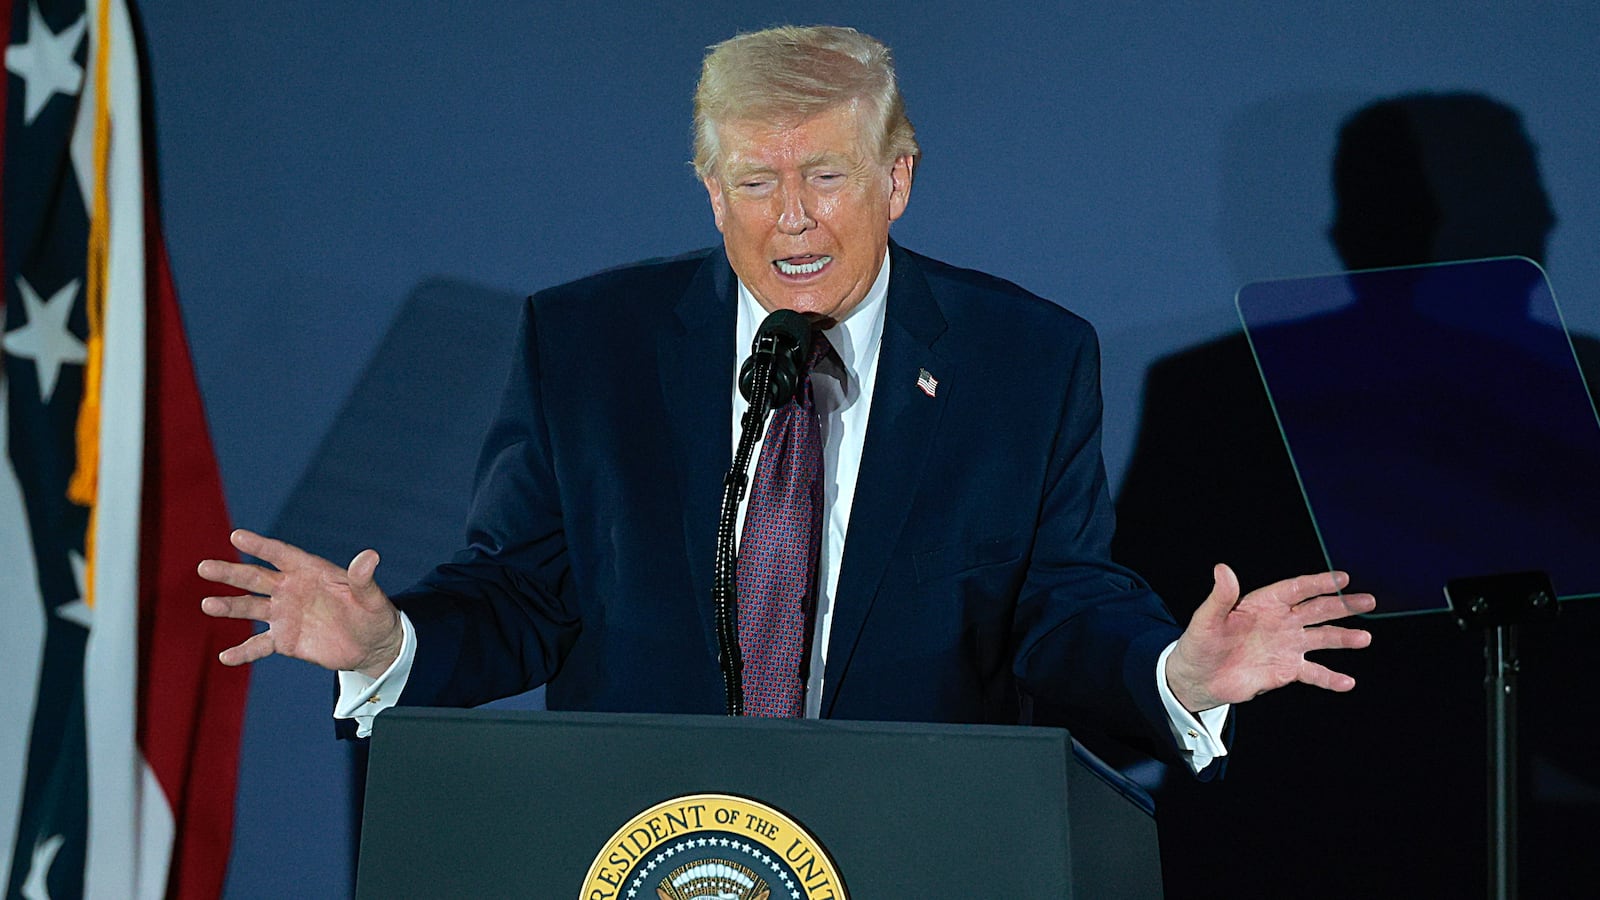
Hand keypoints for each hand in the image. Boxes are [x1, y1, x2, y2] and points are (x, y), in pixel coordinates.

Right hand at [198, 529, 403, 677]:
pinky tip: (225, 657)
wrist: (371, 645)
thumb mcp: (371, 597)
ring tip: (208, 605)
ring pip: (251, 608)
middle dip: (230, 572)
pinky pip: (259, 645)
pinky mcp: (284, 640)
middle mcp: (291, 590)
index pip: (280, 554)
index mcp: (310, 571)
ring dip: (229, 607)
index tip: (236, 536)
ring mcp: (285, 615)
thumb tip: (370, 556)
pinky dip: (243, 652)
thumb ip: (364, 578)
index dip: (260, 545)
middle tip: (204, 567)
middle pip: (255, 578)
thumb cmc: (373, 614)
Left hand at [1165, 564, 1374, 711]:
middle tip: (1368, 601)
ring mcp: (1286, 646)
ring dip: (1343, 638)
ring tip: (1364, 638)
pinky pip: (1313, 672)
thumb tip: (1222, 569)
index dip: (1318, 583)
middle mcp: (1280, 622)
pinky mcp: (1286, 670)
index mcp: (1263, 604)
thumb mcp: (1206, 619)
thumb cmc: (1199, 644)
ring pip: (1321, 638)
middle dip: (1342, 605)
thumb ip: (1220, 596)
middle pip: (1317, 610)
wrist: (1198, 677)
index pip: (1296, 589)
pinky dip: (1330, 678)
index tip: (1342, 578)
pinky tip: (1347, 682)